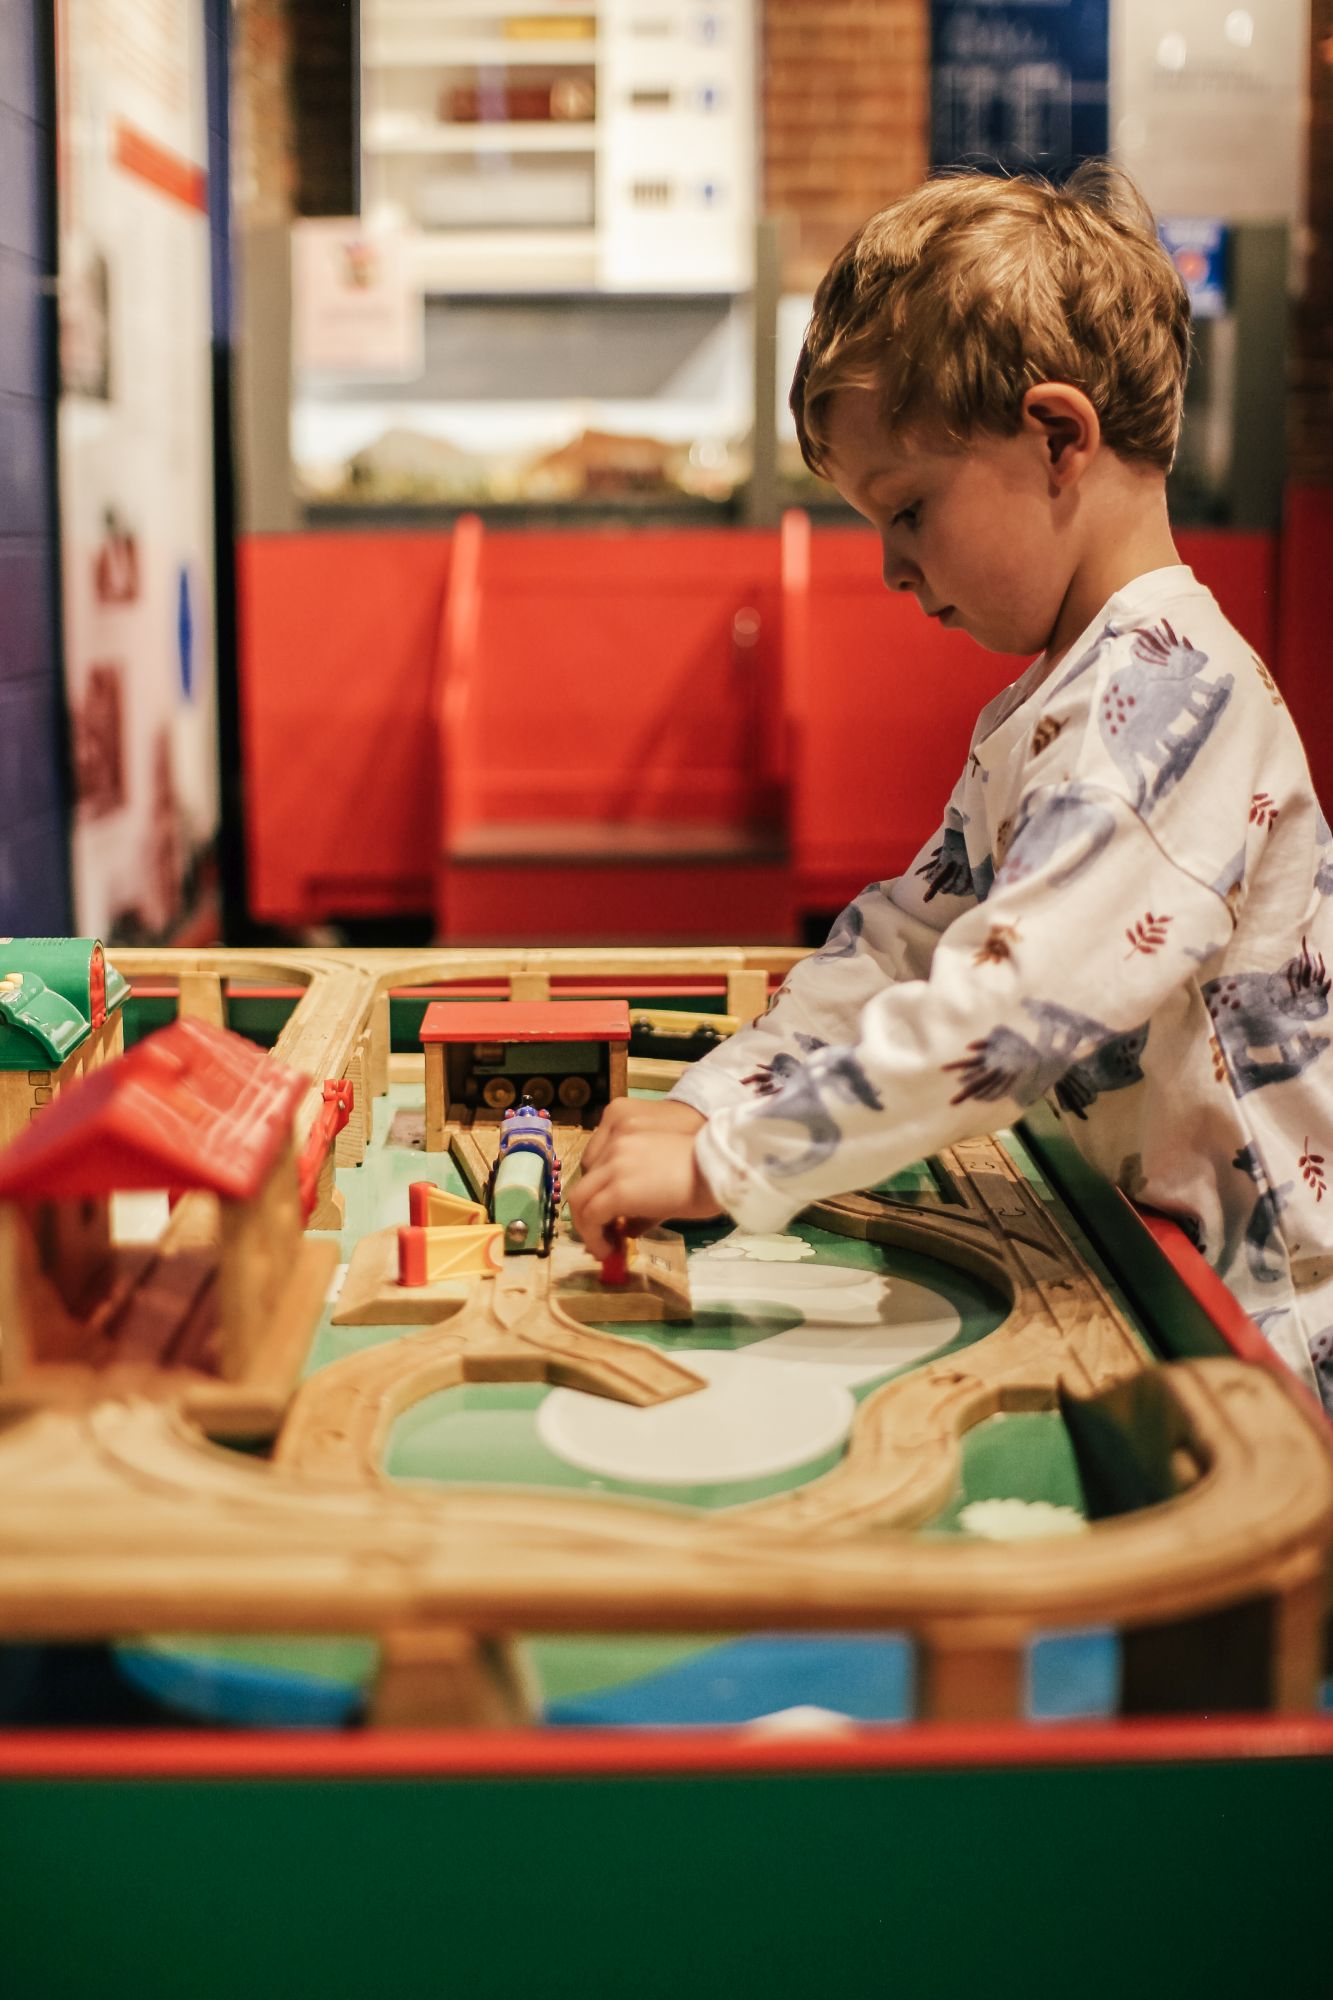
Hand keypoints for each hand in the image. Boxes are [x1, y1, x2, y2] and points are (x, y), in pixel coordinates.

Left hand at [569, 1104, 720, 1258]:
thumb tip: (624, 1229)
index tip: (608, 1217)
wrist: (721, 1169)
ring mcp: (613, 1164)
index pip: (593, 1165)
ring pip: (580, 1200)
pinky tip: (609, 1251)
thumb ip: (640, 1197)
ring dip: (587, 1229)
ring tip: (604, 1248)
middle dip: (587, 1215)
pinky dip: (594, 1237)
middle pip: (583, 1182)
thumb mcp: (665, 1176)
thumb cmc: (705, 1171)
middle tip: (601, 1238)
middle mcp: (613, 1140)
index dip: (596, 1194)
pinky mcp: (617, 1190)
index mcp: (624, 1125)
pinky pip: (591, 1216)